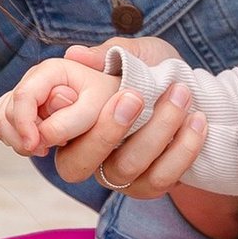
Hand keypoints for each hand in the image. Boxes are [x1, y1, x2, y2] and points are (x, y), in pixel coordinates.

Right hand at [0, 49, 109, 158]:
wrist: (115, 99)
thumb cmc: (109, 100)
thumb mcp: (97, 108)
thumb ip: (70, 120)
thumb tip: (42, 135)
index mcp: (51, 70)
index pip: (23, 97)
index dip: (24, 125)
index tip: (37, 147)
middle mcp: (34, 78)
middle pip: (9, 111)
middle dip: (23, 135)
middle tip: (47, 150)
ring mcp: (26, 92)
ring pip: (1, 119)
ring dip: (16, 140)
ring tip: (43, 149)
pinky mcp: (22, 107)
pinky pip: (0, 123)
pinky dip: (11, 137)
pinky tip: (34, 144)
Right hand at [56, 30, 214, 200]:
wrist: (191, 91)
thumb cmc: (152, 69)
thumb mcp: (134, 52)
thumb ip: (107, 54)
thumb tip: (77, 54)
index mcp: (67, 121)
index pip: (40, 133)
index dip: (41, 123)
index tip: (68, 94)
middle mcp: (83, 153)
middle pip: (76, 164)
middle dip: (105, 131)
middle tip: (134, 96)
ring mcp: (114, 174)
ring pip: (125, 168)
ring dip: (157, 130)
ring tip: (181, 93)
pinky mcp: (146, 186)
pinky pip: (160, 178)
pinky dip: (182, 149)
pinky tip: (197, 120)